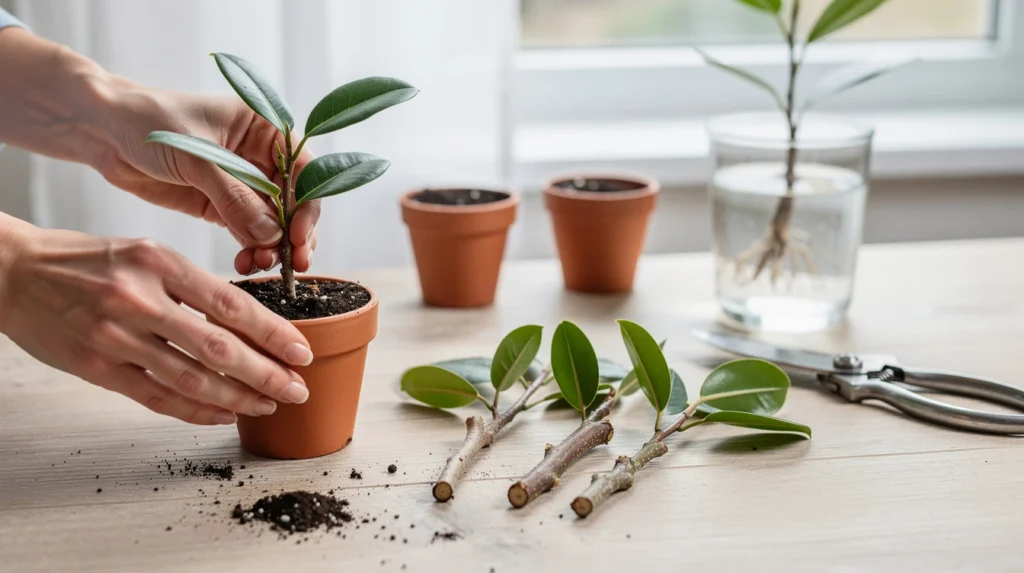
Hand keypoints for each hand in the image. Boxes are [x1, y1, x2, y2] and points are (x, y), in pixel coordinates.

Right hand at [0, 221, 314, 424]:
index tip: (300, 350)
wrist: (14, 273)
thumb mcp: (144, 253)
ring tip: (267, 405)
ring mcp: (115, 336)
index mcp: (159, 261)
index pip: (231, 303)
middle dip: (266, 373)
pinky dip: (195, 409)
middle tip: (296, 388)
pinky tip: (222, 414)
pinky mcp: (96, 367)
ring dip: (237, 397)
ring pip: (191, 377)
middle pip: (219, 347)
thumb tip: (244, 321)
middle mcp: (140, 299)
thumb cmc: (86, 261)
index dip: (272, 333)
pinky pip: (156, 396)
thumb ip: (189, 285)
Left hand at [95, 84, 319, 275]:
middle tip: (293, 263)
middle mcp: (261, 157)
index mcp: (266, 129)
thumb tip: (270, 235)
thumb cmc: (150, 123)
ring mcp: (243, 184)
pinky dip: (250, 250)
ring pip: (273, 222)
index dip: (307, 204)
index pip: (303, 169)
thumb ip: (235, 197)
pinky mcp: (221, 206)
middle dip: (293, 232)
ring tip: (259, 264)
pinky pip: (248, 233)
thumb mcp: (197, 157)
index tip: (297, 234)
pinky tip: (246, 263)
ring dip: (272, 246)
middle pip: (295, 201)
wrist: (103, 131)